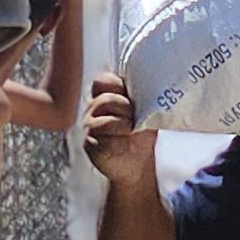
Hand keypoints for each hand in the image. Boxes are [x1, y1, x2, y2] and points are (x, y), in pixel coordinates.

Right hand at [81, 73, 156, 188]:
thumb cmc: (140, 132)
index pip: (102, 81)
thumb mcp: (144, 109)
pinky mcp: (88, 144)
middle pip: (104, 100)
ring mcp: (88, 126)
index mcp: (104, 94)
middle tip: (135, 118)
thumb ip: (140, 93)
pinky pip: (103, 140)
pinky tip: (123, 144)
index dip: (117, 86)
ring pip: (104, 121)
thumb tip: (150, 78)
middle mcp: (92, 108)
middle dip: (125, 108)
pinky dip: (119, 142)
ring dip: (123, 126)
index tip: (130, 96)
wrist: (137, 161)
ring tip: (130, 131)